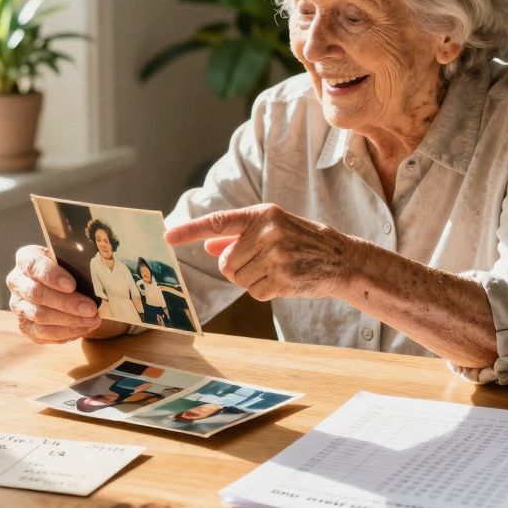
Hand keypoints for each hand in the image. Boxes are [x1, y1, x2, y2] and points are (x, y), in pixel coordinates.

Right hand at [6, 245, 102, 343]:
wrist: (60, 285)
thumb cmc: (68, 268)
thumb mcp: (70, 259)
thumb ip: (76, 263)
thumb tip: (97, 277)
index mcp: (26, 258)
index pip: (34, 265)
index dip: (52, 276)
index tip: (71, 285)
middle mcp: (17, 282)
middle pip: (36, 294)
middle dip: (66, 303)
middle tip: (90, 309)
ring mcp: (18, 306)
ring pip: (39, 316)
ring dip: (69, 321)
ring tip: (92, 320)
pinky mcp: (24, 326)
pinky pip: (43, 333)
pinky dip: (65, 333)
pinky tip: (83, 328)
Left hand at [164, 204, 361, 300]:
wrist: (340, 258)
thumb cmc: (301, 242)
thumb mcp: (271, 229)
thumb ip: (238, 237)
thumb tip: (208, 246)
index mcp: (261, 215)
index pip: (218, 222)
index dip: (190, 230)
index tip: (167, 236)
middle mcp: (267, 231)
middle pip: (226, 263)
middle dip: (238, 268)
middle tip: (262, 263)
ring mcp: (276, 255)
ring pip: (239, 279)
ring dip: (253, 280)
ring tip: (277, 269)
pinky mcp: (283, 277)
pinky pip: (255, 292)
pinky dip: (265, 291)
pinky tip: (284, 280)